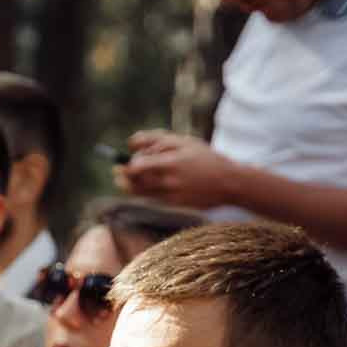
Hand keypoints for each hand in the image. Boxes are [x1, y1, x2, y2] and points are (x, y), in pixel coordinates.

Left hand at [118, 131, 238, 209]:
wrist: (228, 183)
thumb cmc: (205, 158)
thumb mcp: (184, 142)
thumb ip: (156, 139)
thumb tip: (130, 143)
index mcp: (172, 162)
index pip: (137, 167)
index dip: (126, 164)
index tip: (125, 161)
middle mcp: (169, 182)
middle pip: (134, 182)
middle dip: (123, 175)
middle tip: (117, 170)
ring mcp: (170, 196)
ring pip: (139, 193)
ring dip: (129, 184)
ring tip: (124, 177)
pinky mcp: (172, 206)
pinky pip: (150, 199)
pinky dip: (143, 191)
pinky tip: (145, 184)